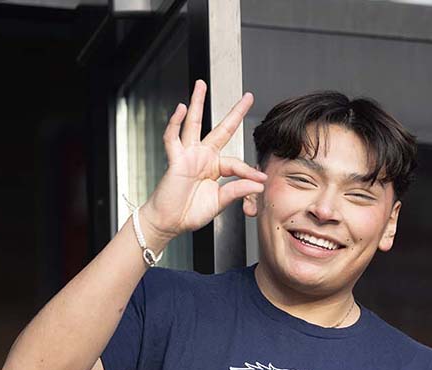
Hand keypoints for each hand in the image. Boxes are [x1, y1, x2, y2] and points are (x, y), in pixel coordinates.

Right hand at [139, 80, 267, 244]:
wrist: (170, 222)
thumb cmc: (190, 212)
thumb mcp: (219, 202)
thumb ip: (237, 190)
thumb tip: (258, 184)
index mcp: (215, 167)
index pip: (236, 162)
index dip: (249, 171)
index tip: (262, 179)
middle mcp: (203, 157)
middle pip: (221, 129)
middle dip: (235, 113)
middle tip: (248, 97)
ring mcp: (188, 155)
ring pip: (193, 124)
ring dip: (196, 103)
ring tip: (200, 84)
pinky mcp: (175, 159)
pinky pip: (173, 138)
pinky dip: (175, 123)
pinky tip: (180, 109)